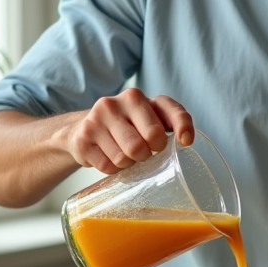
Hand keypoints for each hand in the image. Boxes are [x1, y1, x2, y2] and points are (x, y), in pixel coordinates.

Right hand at [61, 88, 193, 173]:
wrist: (81, 128)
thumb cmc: (125, 125)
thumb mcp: (147, 117)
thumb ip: (169, 123)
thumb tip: (186, 140)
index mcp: (137, 97)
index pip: (170, 110)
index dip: (183, 128)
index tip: (185, 142)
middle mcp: (116, 103)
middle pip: (148, 141)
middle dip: (149, 153)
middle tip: (142, 152)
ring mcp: (96, 119)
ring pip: (126, 157)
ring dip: (128, 163)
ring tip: (123, 154)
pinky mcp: (82, 138)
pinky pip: (108, 166)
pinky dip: (113, 169)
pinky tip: (108, 157)